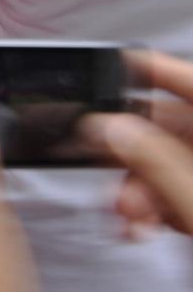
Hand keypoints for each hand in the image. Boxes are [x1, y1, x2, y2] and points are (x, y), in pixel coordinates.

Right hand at [83, 51, 192, 236]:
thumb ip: (159, 165)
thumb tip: (114, 128)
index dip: (158, 69)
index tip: (116, 66)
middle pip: (176, 130)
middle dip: (135, 153)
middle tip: (110, 173)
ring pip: (173, 167)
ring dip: (140, 189)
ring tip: (129, 217)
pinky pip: (181, 195)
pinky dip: (156, 208)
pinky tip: (143, 226)